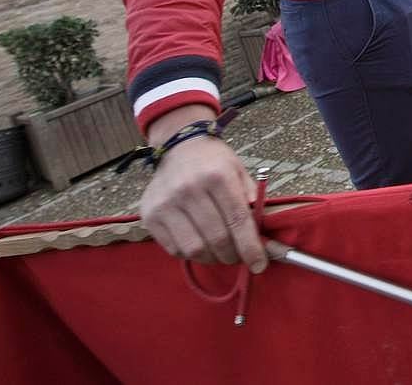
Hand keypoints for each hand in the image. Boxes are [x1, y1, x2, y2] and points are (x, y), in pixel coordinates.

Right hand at [140, 129, 266, 272]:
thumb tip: (262, 235)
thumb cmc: (214, 163)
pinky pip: (174, 249)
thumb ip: (252, 200)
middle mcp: (189, 189)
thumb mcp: (239, 171)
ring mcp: (166, 203)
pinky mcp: (150, 216)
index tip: (259, 265)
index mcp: (217, 176)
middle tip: (239, 257)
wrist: (179, 147)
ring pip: (195, 249)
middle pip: (217, 238)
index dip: (251, 247)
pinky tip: (200, 245)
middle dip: (233, 255)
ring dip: (212, 258)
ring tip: (220, 253)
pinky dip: (192, 254)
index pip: (238, 220)